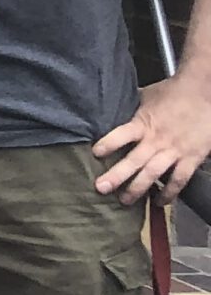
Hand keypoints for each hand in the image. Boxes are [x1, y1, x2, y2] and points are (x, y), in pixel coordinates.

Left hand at [96, 72, 210, 198]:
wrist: (204, 92)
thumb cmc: (172, 92)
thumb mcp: (146, 96)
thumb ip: (130, 106)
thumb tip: (111, 105)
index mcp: (143, 123)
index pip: (121, 135)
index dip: (108, 144)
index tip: (94, 154)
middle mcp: (156, 140)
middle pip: (133, 161)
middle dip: (116, 176)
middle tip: (101, 188)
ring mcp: (174, 151)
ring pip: (153, 174)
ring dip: (138, 189)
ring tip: (124, 201)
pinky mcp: (191, 158)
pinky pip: (179, 180)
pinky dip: (169, 192)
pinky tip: (159, 202)